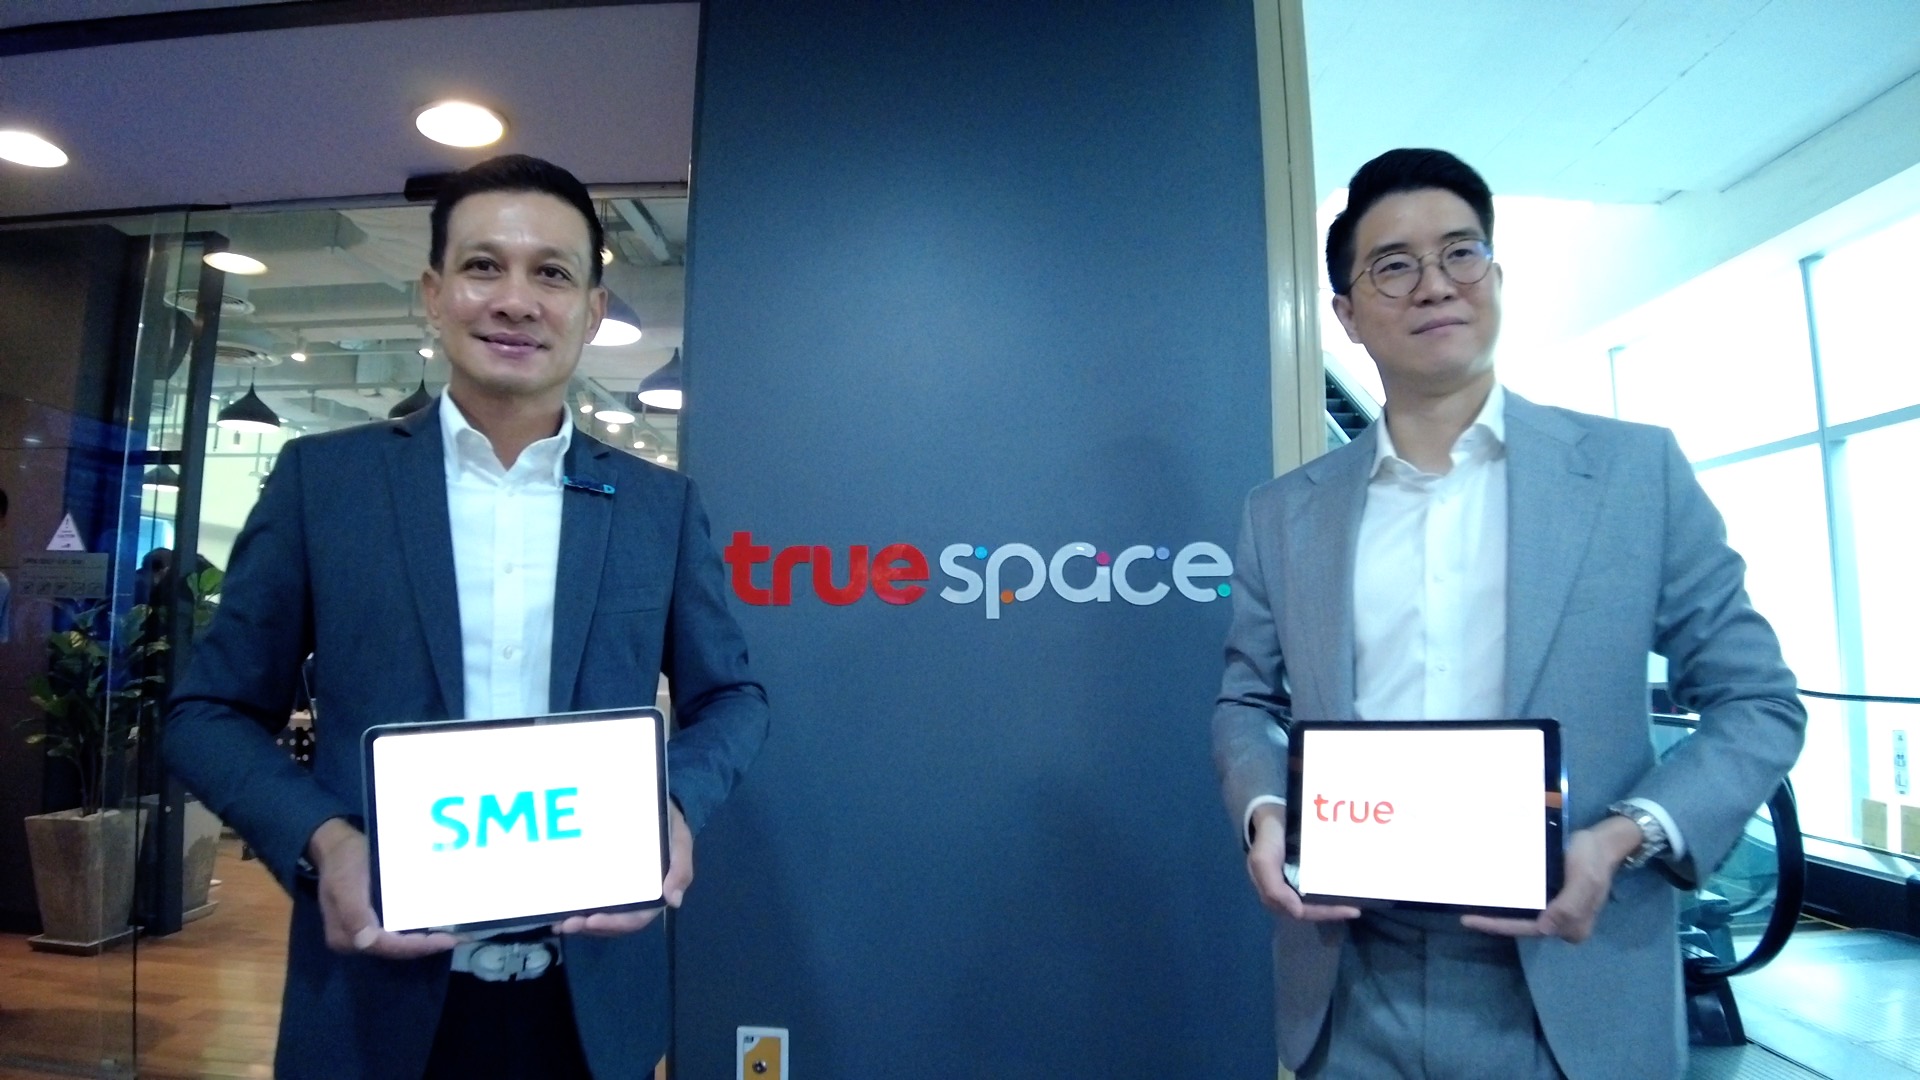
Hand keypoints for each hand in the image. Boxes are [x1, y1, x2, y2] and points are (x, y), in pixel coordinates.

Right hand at [307, 818, 458, 958]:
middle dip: (426, 946)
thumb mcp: (345, 883)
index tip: (447, 940)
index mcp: (346, 936)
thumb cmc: (344, 860)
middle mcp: (354, 940)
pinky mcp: (371, 922)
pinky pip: (397, 931)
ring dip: (424, 940)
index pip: (388, 947)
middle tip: (459, 937)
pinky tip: (436, 923)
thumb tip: (366, 941)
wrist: (336, 846)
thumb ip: (353, 913)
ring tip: (454, 933)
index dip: (417, 946)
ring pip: (398, 943)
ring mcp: (363, 932)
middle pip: (395, 949)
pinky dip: (417, 929)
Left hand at [553, 800, 692, 935]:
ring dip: (580, 922)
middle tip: (566, 924)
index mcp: (654, 893)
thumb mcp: (679, 841)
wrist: (651, 803)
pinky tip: (556, 909)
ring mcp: (618, 889)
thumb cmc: (667, 824)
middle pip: (614, 922)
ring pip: (600, 915)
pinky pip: (591, 898)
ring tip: (558, 922)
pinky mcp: (603, 878)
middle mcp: (635, 897)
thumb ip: (681, 868)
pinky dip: (575, 907)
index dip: (615, 923)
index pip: (636, 917)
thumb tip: (674, 901)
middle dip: (590, 926)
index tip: (592, 920)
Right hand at [1246, 804, 1359, 921]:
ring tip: (1358, 900)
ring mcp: (1295, 884)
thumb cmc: (1268, 840)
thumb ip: (1274, 888)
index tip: (1351, 910)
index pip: (1304, 911)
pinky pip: (1318, 886)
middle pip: (1313, 909)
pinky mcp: (1303, 874)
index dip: (1325, 913)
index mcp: (1276, 896)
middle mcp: (1286, 894)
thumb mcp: (1263, 861)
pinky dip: (1332, 888)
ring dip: (1335, 902)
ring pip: (1317, 900)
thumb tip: (1297, 913)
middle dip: (1334, 910)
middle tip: (1357, 908)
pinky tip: (1348, 886)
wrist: (1271, 816)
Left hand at [1462, 815, 1643, 942]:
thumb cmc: (1592, 858)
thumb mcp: (1585, 880)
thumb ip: (1568, 906)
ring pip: (1524, 916)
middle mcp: (1564, 925)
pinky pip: (1528, 903)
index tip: (1470, 921)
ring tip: (1471, 906)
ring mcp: (1558, 911)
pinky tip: (1492, 893)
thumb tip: (1544, 929)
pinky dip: (1510, 900)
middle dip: (1496, 922)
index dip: (1499, 926)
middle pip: (1524, 926)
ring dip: (1500, 912)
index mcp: (1573, 927)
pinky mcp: (1553, 898)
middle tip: (1465, 916)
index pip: (1530, 929)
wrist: (1603, 841)